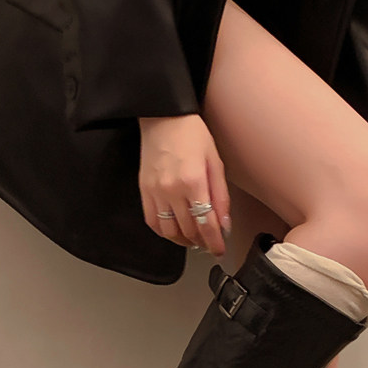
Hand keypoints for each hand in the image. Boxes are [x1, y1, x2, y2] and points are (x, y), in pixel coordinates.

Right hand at [138, 114, 230, 256]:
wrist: (163, 117)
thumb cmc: (191, 134)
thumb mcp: (215, 163)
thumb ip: (220, 196)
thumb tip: (224, 224)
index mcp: (193, 182)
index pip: (206, 224)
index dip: (214, 242)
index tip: (219, 249)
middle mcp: (172, 190)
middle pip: (188, 230)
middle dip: (202, 242)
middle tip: (210, 243)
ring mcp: (155, 192)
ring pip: (169, 231)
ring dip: (184, 240)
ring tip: (194, 238)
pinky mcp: (144, 190)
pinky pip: (153, 221)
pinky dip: (165, 231)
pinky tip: (175, 229)